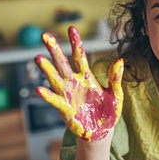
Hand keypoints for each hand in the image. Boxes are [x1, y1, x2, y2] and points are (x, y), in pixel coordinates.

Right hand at [35, 26, 123, 141]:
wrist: (102, 131)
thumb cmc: (109, 111)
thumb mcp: (116, 94)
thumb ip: (115, 78)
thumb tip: (120, 60)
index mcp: (87, 77)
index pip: (80, 56)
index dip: (76, 43)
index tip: (71, 28)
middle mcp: (74, 83)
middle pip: (63, 63)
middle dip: (54, 50)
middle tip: (46, 36)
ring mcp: (68, 95)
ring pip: (56, 79)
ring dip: (47, 70)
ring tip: (38, 59)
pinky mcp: (66, 110)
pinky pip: (56, 101)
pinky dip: (48, 96)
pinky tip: (39, 89)